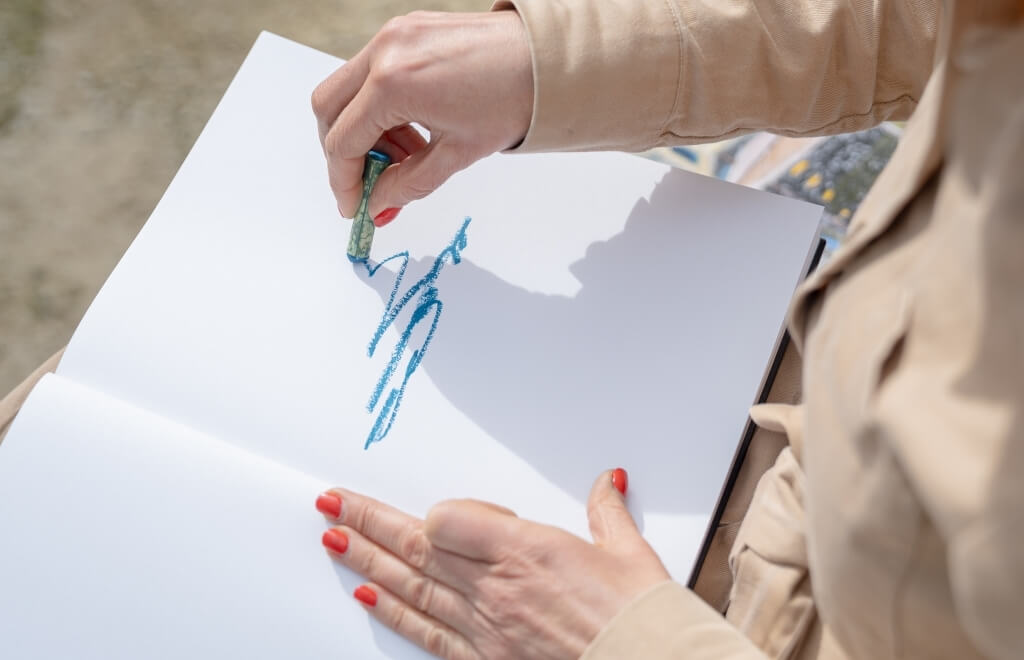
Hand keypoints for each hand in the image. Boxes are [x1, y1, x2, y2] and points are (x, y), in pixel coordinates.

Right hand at [311, 10, 532, 222]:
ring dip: (365, 129)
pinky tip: (413, 129)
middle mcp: (384, 51)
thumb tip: (378, 204)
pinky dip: (379, 104)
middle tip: (370, 183)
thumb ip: (407, 185)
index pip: (343, 141)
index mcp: (393, 84)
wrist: (547, 59)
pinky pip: (371, 71)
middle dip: (343, 152)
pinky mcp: (405, 28)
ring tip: (407, 157)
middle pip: (328, 110)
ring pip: (348, 89)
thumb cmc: (513, 99)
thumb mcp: (456, 155)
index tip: (354, 206)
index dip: (344, 182)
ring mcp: (393, 34)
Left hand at [314, 469, 670, 659]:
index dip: (441, 513)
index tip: (443, 512)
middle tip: (332, 502)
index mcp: (527, 549)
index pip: (449, 520)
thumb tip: (607, 482)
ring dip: (366, 559)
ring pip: (411, 586)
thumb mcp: (628, 552)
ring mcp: (486, 626)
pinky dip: (393, 613)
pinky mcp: (486, 658)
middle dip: (369, 522)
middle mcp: (496, 587)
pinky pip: (427, 632)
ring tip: (332, 537)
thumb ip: (605, 511)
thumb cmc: (640, 618)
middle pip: (416, 548)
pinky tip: (365, 594)